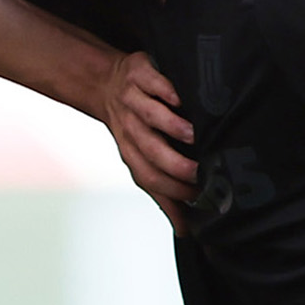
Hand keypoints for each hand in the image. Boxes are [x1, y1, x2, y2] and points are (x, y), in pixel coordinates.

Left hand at [102, 51, 196, 207]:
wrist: (103, 85)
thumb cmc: (132, 126)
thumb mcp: (142, 160)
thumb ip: (165, 194)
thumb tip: (186, 230)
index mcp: (132, 152)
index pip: (150, 178)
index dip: (172, 191)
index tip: (199, 197)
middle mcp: (130, 129)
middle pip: (150, 151)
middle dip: (174, 164)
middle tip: (201, 171)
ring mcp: (133, 101)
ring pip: (150, 117)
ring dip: (170, 127)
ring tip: (193, 135)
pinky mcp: (139, 74)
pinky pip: (152, 83)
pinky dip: (165, 90)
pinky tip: (182, 98)